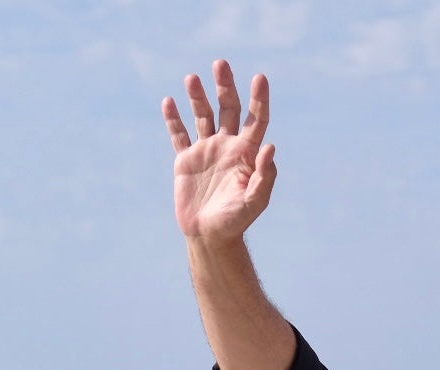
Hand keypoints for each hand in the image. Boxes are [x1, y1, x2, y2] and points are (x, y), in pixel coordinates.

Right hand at [163, 61, 276, 242]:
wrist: (209, 236)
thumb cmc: (236, 222)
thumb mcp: (254, 202)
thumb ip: (264, 176)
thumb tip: (270, 147)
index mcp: (246, 153)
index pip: (255, 119)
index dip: (258, 99)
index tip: (259, 78)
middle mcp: (227, 146)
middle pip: (228, 108)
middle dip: (225, 86)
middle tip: (221, 64)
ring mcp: (206, 151)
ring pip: (203, 116)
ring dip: (198, 96)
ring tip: (192, 78)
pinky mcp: (185, 160)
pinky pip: (179, 134)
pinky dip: (173, 118)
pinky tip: (169, 102)